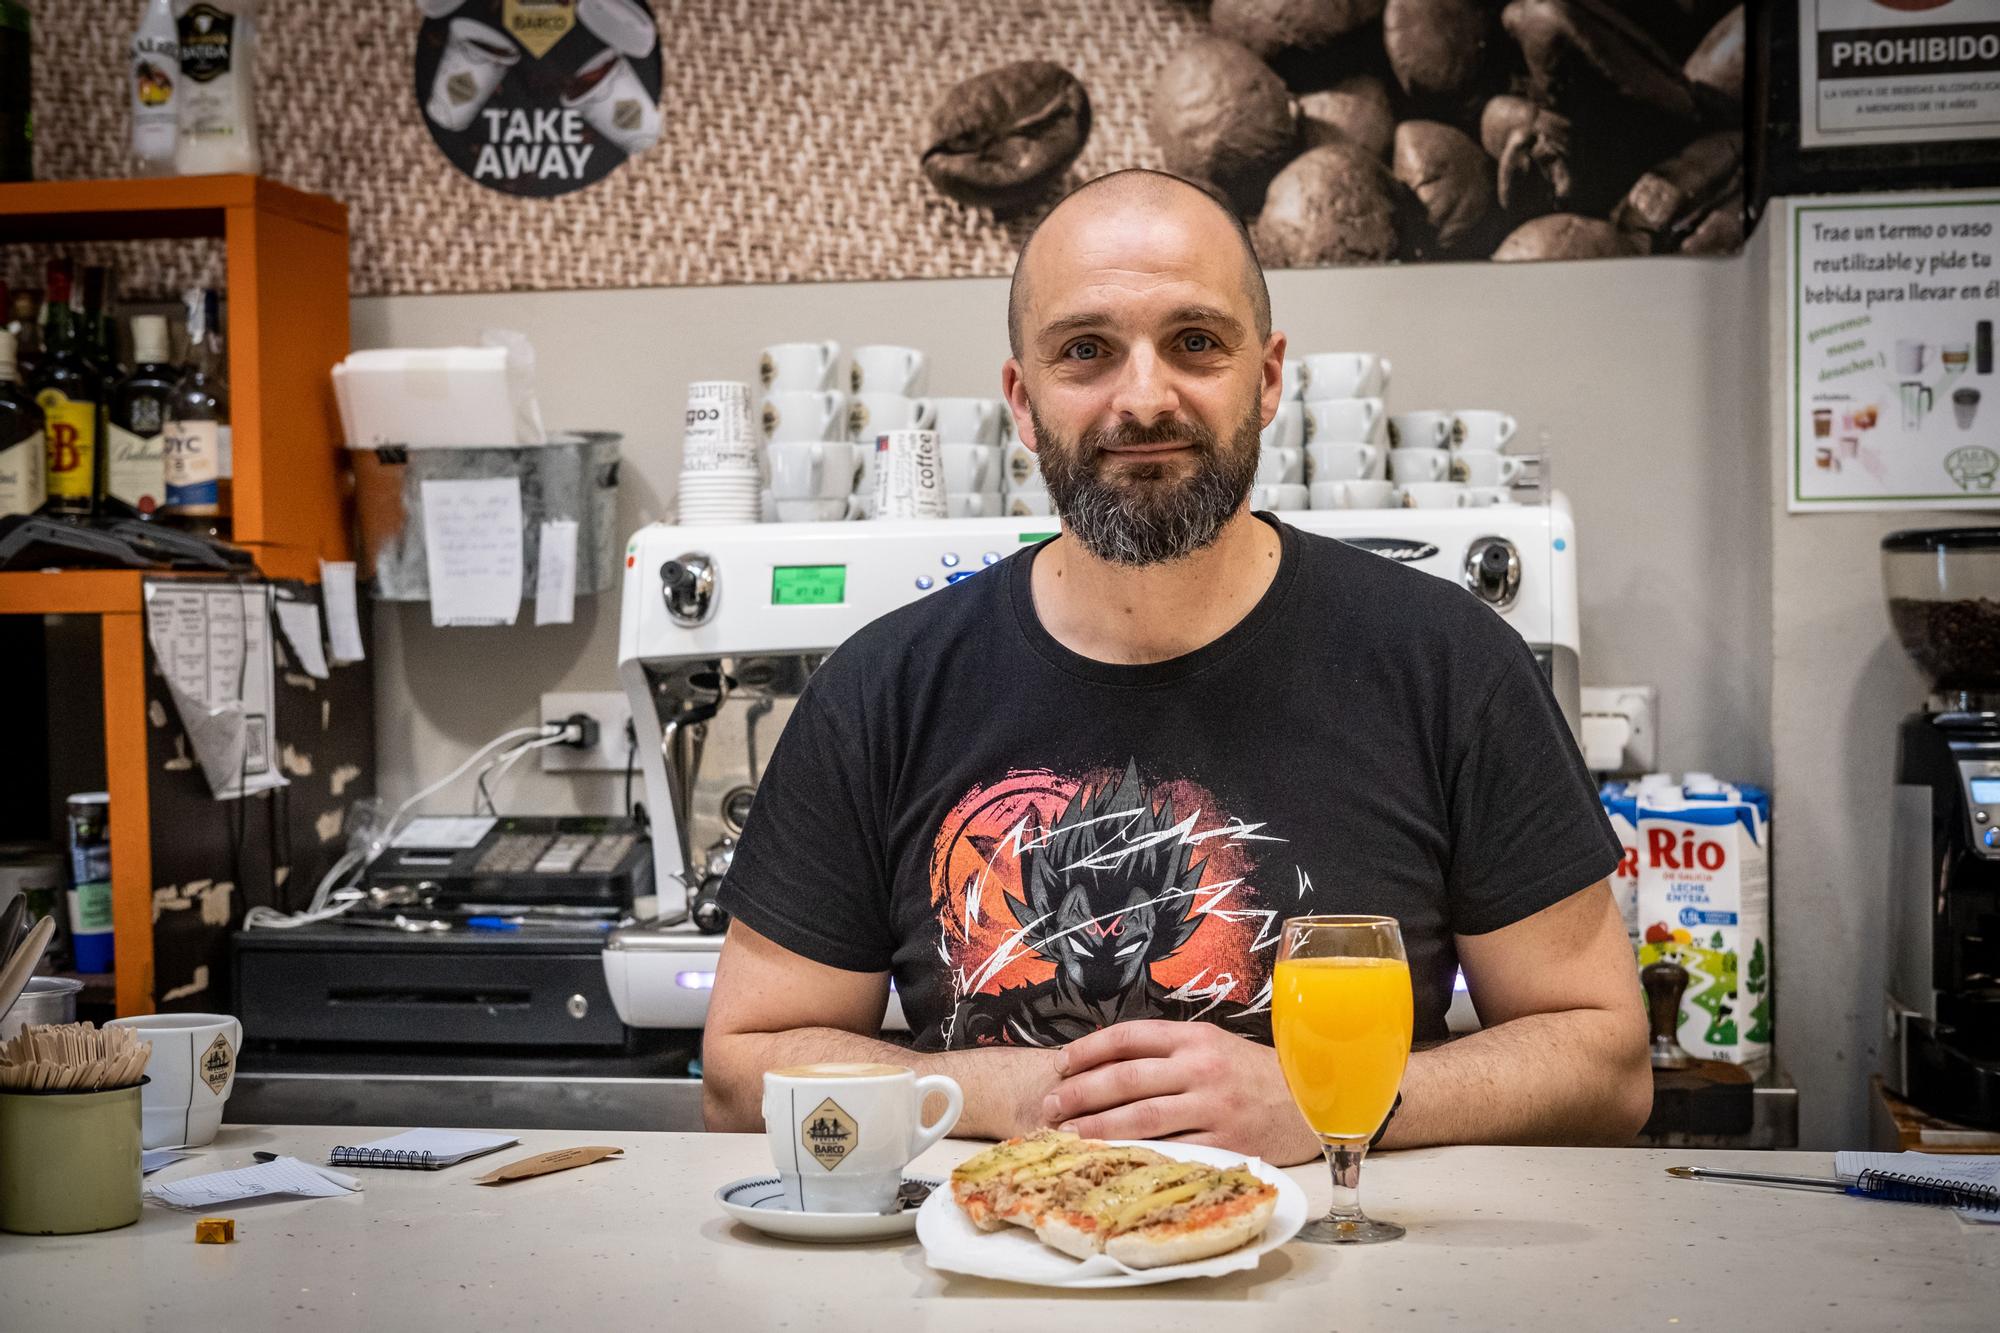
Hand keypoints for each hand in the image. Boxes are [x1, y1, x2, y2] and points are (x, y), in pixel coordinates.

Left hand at [1041, 1021, 1322, 1166]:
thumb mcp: (1215, 1046)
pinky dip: (1137, 1156)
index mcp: (1195, 1038)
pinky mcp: (1226, 1144)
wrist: (1315, 1101)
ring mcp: (1213, 1107)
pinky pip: (1171, 1151)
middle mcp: (1201, 1068)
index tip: (1060, 1064)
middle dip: (1080, 1093)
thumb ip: (1169, 1051)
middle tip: (1049, 1107)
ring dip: (1097, 1128)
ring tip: (1067, 1136)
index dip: (1088, 1050)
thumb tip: (1109, 1063)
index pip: (1128, 1036)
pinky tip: (1113, 1161)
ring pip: (1141, 1117)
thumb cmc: (1256, 1075)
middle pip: (1125, 1079)